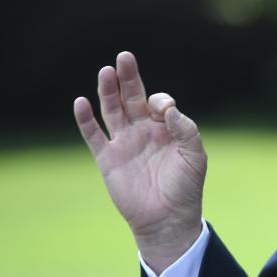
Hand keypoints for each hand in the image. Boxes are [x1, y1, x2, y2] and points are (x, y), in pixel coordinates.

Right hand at [74, 51, 206, 273]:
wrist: (168, 219)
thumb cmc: (186, 187)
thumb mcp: (195, 155)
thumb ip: (186, 129)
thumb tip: (168, 109)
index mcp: (166, 128)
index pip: (158, 102)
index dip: (160, 100)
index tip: (164, 109)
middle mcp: (143, 131)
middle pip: (132, 98)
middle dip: (128, 78)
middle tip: (124, 57)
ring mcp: (124, 143)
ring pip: (112, 111)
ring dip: (108, 91)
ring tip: (105, 71)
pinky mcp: (108, 159)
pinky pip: (93, 136)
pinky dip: (86, 120)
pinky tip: (80, 102)